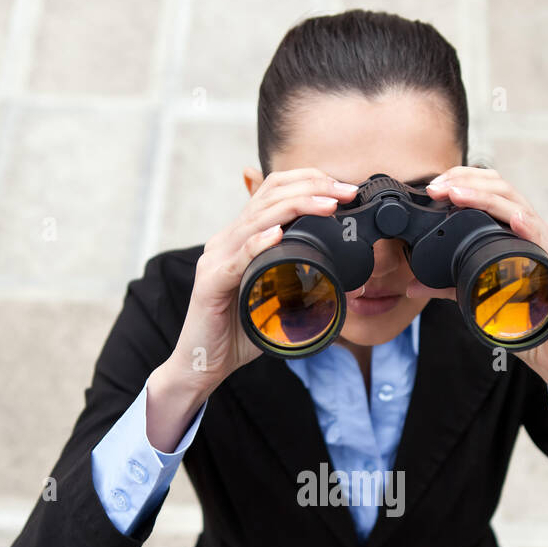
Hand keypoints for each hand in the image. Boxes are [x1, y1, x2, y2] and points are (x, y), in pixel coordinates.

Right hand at [166, 166, 359, 397]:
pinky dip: (258, 243)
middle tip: (344, 192)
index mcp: (241, 239)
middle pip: (268, 196)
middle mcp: (226, 241)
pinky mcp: (210, 283)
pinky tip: (277, 235)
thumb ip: (302, 286)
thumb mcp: (278, 301)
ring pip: (256, 220)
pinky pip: (237, 258)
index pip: (273, 192)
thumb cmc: (240, 333)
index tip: (343, 190)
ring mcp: (216, 259)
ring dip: (295, 207)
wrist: (203, 364)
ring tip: (326, 205)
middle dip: (311, 187)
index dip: (309, 182)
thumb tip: (344, 285)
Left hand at [408, 164, 547, 389]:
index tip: (435, 187)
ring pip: (522, 210)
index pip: (493, 194)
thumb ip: (450, 287)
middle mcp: (537, 236)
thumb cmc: (527, 325)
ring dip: (488, 199)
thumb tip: (414, 285)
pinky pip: (547, 246)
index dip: (464, 183)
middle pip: (506, 192)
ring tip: (459, 194)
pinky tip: (513, 220)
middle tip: (439, 187)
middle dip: (469, 183)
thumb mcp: (480, 300)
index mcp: (518, 237)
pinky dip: (529, 229)